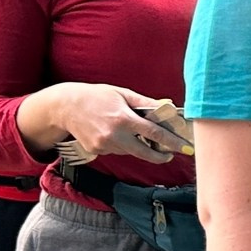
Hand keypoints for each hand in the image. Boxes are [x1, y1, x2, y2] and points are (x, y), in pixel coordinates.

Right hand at [49, 84, 180, 163]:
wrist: (66, 106)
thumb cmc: (97, 96)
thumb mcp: (122, 94)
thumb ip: (146, 103)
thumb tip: (168, 107)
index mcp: (124, 118)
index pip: (155, 133)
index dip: (172, 142)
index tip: (184, 147)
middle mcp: (114, 135)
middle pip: (145, 152)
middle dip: (160, 156)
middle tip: (169, 155)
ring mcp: (105, 145)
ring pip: (131, 151)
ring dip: (137, 145)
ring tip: (131, 131)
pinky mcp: (97, 150)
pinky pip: (117, 151)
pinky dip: (121, 144)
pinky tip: (113, 132)